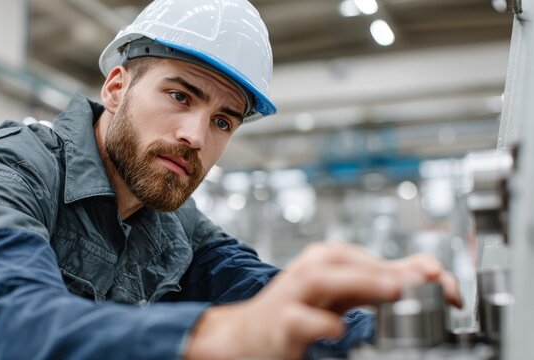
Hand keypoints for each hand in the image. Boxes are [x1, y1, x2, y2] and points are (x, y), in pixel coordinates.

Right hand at [185, 242, 461, 359]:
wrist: (248, 334)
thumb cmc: (299, 310)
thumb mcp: (343, 292)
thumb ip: (382, 281)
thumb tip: (432, 272)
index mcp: (329, 260)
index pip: (375, 258)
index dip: (413, 269)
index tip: (445, 283)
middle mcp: (312, 271)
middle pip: (351, 263)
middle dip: (392, 270)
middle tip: (429, 277)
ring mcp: (293, 294)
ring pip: (324, 279)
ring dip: (359, 280)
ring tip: (392, 288)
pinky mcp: (280, 321)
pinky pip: (301, 320)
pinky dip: (320, 323)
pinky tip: (338, 329)